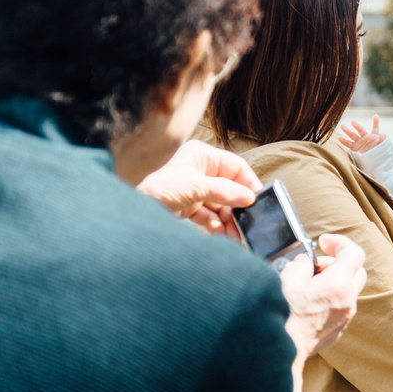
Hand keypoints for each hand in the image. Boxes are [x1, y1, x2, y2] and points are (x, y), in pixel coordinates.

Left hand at [137, 140, 261, 238]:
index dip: (249, 183)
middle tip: (248, 223)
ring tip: (236, 235)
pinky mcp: (190, 207)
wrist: (133, 216)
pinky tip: (222, 235)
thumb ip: (224, 192)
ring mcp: (195, 190)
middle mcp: (200, 170)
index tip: (259, 199)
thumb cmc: (159, 191)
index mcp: (202, 156)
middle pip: (230, 188)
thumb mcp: (195, 188)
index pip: (235, 167)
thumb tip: (249, 198)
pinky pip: (211, 216)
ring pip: (222, 205)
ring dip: (229, 220)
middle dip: (238, 207)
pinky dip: (217, 226)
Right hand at [280, 233, 366, 360]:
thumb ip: (301, 264)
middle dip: (338, 263)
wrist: (276, 352)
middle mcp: (347, 302)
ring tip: (306, 286)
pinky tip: (307, 303)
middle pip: (357, 271)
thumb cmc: (280, 317)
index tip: (324, 242)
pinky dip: (329, 298)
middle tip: (315, 266)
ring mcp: (344, 318)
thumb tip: (306, 264)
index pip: (354, 253)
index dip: (340, 242)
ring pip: (348, 290)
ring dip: (332, 282)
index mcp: (337, 285)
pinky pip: (340, 307)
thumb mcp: (286, 278)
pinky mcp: (337, 331)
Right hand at [337, 115, 385, 152]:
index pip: (375, 128)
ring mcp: (359, 142)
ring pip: (352, 135)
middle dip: (357, 126)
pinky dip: (344, 141)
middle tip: (353, 122)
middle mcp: (365, 137)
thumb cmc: (377, 154)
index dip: (376, 123)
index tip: (376, 116)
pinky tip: (339, 137)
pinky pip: (348, 143)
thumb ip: (381, 142)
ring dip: (347, 131)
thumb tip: (383, 136)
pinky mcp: (354, 147)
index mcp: (373, 136)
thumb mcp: (380, 147)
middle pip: (361, 130)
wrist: (371, 162)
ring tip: (342, 126)